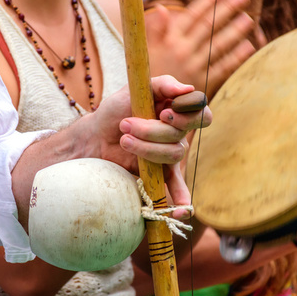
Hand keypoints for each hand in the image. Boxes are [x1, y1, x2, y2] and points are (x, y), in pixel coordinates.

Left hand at [87, 75, 211, 207]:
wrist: (95, 135)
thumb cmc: (116, 109)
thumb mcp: (136, 89)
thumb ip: (163, 84)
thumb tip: (188, 88)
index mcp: (178, 110)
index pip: (201, 113)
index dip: (187, 115)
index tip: (164, 112)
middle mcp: (179, 133)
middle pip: (180, 136)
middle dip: (151, 131)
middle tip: (126, 124)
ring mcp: (171, 154)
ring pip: (172, 155)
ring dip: (144, 148)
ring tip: (123, 140)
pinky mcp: (161, 173)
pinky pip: (177, 188)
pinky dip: (182, 199)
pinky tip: (181, 211)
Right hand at [146, 0, 255, 96]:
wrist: (151, 104)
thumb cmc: (151, 73)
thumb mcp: (147, 50)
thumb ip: (157, 29)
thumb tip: (162, 8)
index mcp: (170, 40)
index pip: (192, 15)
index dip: (207, 1)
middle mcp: (182, 51)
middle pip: (209, 26)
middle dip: (227, 9)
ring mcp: (194, 68)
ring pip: (219, 45)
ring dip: (236, 30)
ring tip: (249, 18)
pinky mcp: (203, 84)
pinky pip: (223, 67)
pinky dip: (237, 56)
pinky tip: (248, 46)